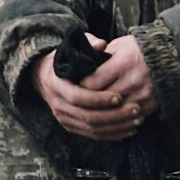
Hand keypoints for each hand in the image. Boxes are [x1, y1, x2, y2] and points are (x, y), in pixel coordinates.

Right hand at [38, 33, 157, 143]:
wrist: (43, 77)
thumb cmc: (62, 61)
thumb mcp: (71, 49)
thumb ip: (88, 45)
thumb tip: (103, 44)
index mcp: (56, 84)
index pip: (78, 97)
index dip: (99, 99)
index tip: (119, 96)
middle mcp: (58, 105)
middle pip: (88, 116)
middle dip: (114, 115)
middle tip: (135, 109)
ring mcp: (64, 118)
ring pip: (93, 129)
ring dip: (117, 126)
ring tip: (137, 119)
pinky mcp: (71, 127)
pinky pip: (94, 135)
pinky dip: (113, 134)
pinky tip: (129, 129)